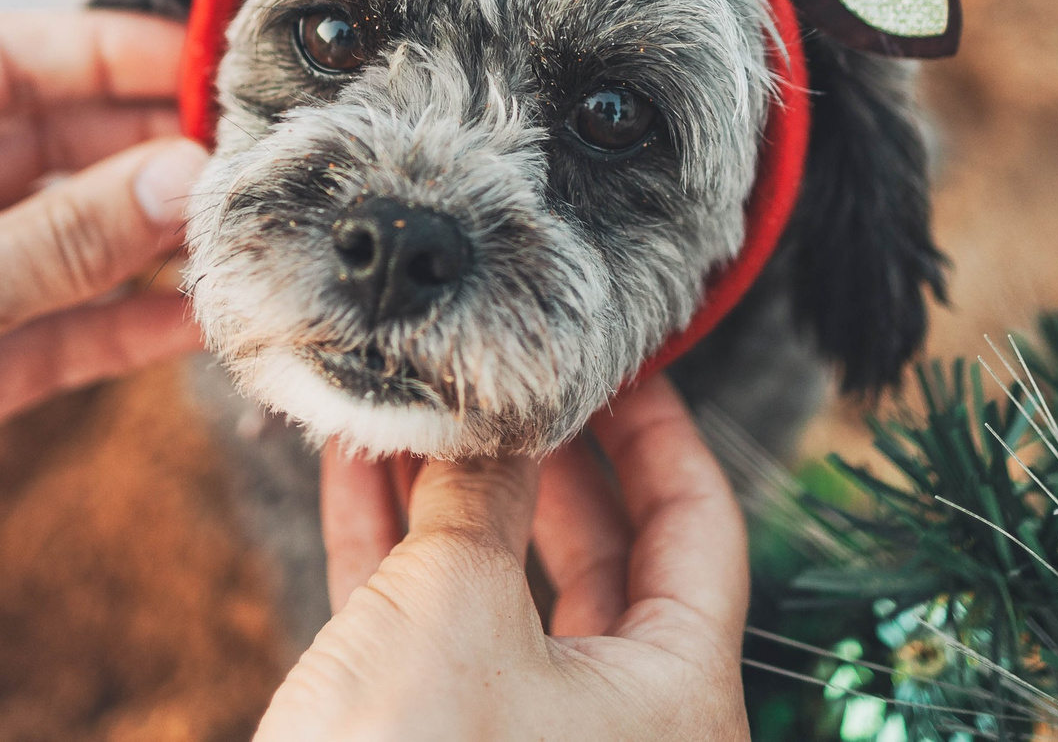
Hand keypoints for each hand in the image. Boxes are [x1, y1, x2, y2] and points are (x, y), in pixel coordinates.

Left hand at [0, 11, 206, 739]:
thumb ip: (59, 238)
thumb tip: (181, 177)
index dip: (96, 55)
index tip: (197, 64)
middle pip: (31, 147)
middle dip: (132, 150)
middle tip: (237, 156)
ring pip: (50, 241)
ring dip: (136, 241)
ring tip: (233, 237)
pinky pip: (48, 329)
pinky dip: (116, 324)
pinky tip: (193, 322)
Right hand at [262, 376, 751, 740]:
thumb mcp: (452, 606)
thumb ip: (479, 492)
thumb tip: (492, 405)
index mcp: (677, 700)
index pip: (701, 530)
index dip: (658, 428)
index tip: (616, 353)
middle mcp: (623, 731)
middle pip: (607, 557)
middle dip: (540, 455)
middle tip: (502, 365)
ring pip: (509, 593)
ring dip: (453, 495)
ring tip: (412, 399)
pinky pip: (441, 637)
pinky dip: (401, 555)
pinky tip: (356, 469)